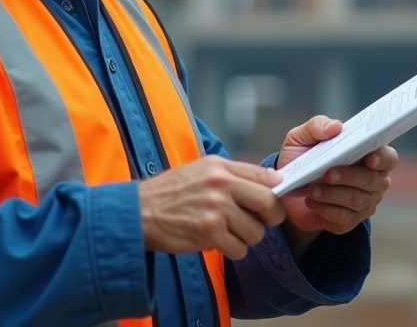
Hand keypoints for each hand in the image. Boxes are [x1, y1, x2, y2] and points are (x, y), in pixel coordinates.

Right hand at [138, 155, 285, 260]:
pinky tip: (219, 242)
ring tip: (230, 233)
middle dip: (271, 218)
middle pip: (269, 203)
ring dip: (247, 238)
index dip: (276, 192)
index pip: (265, 176)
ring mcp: (216, 208)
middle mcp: (221, 184)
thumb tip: (270, 182)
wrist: (139, 212)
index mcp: (220, 166)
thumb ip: (233, 175)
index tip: (274, 202)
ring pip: (256, 232)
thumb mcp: (200, 171)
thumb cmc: (170, 193)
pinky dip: (234, 250)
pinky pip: (239, 248)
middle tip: (261, 222)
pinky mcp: (209, 232)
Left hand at [276, 115, 397, 253]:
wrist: (286, 191)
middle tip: (328, 174)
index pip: (388, 157)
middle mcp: (373, 181)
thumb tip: (335, 127)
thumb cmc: (301, 158)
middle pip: (373, 180)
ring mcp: (363, 204)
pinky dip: (325, 209)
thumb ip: (317, 126)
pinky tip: (311, 201)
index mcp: (368, 156)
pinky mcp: (348, 222)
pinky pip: (343, 218)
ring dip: (333, 194)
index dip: (382, 158)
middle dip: (350, 176)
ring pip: (357, 200)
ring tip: (312, 189)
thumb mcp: (302, 137)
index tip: (370, 158)